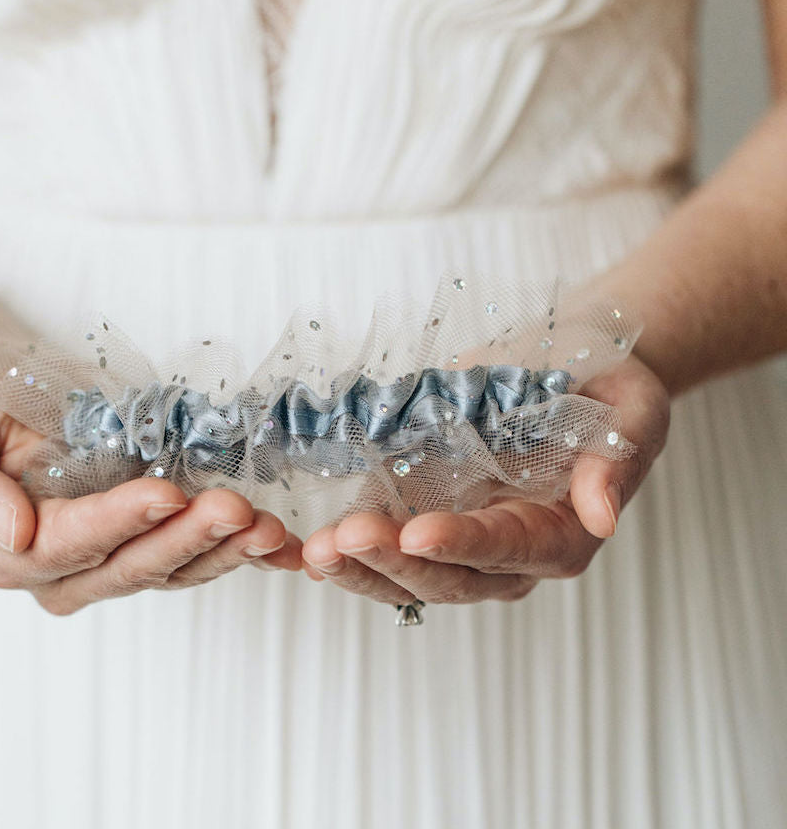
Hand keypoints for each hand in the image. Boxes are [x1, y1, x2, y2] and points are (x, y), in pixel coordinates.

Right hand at [0, 343, 302, 614]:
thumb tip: (14, 535)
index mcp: (13, 553)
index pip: (72, 545)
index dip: (121, 522)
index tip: (166, 493)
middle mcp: (67, 570)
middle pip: (134, 565)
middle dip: (188, 538)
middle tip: (236, 509)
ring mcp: (113, 558)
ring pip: (174, 567)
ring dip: (225, 549)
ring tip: (268, 526)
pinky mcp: (150, 536)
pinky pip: (197, 551)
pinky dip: (240, 550)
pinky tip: (282, 544)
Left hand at [300, 353, 669, 605]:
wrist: (570, 367)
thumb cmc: (607, 389)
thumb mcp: (632, 412)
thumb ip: (615, 462)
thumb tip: (603, 515)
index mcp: (559, 534)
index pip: (506, 549)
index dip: (461, 545)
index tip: (415, 534)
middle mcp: (506, 553)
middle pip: (447, 576)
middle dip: (392, 561)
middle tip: (343, 539)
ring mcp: (460, 538)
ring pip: (408, 574)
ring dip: (360, 567)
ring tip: (316, 551)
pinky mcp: (425, 513)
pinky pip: (385, 544)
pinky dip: (350, 549)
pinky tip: (311, 548)